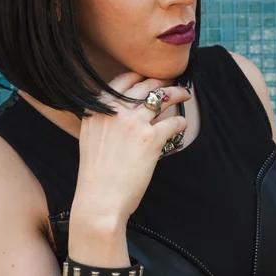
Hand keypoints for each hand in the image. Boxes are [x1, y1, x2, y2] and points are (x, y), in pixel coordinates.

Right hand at [71, 71, 189, 226]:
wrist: (100, 199)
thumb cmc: (95, 174)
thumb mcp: (91, 136)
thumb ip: (105, 119)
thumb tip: (125, 111)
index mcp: (97, 107)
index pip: (123, 80)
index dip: (140, 76)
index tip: (150, 77)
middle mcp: (115, 109)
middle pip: (145, 85)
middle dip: (162, 82)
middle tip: (171, 83)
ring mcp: (134, 122)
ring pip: (162, 97)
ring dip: (177, 93)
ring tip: (185, 94)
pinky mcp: (151, 138)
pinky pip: (173, 122)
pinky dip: (180, 122)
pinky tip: (182, 124)